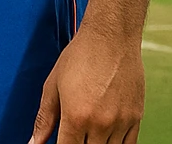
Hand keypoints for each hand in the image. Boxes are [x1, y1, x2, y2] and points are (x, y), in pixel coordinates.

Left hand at [30, 24, 144, 143]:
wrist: (111, 38)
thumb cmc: (79, 57)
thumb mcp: (53, 85)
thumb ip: (44, 118)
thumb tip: (34, 142)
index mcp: (76, 116)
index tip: (58, 141)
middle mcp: (101, 124)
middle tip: (73, 134)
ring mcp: (121, 122)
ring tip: (87, 134)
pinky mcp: (136, 118)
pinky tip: (105, 138)